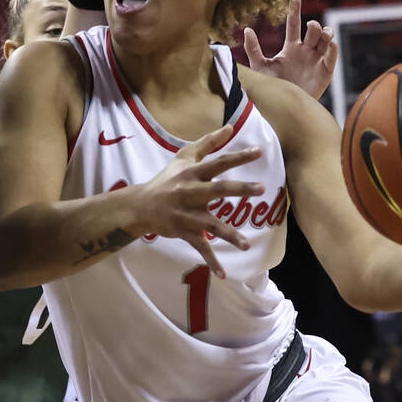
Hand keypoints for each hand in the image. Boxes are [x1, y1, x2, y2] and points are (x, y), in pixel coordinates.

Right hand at [134, 125, 263, 277]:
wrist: (140, 206)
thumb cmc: (167, 179)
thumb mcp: (184, 158)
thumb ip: (208, 143)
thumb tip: (230, 127)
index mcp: (192, 173)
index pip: (218, 162)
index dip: (238, 156)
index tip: (259, 151)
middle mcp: (190, 192)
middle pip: (217, 189)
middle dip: (239, 189)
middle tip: (261, 188)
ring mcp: (186, 214)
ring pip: (210, 224)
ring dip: (228, 234)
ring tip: (246, 244)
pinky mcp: (183, 232)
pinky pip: (200, 248)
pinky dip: (210, 262)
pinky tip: (222, 274)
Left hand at [243, 0, 337, 99]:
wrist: (284, 108)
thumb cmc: (272, 88)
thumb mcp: (260, 67)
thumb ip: (253, 49)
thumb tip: (246, 30)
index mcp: (290, 48)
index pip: (294, 25)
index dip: (294, 11)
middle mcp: (305, 51)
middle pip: (313, 31)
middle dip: (314, 26)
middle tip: (310, 26)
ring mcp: (316, 60)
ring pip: (325, 40)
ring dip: (326, 33)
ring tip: (323, 33)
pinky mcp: (325, 71)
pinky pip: (331, 56)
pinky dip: (332, 48)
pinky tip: (330, 43)